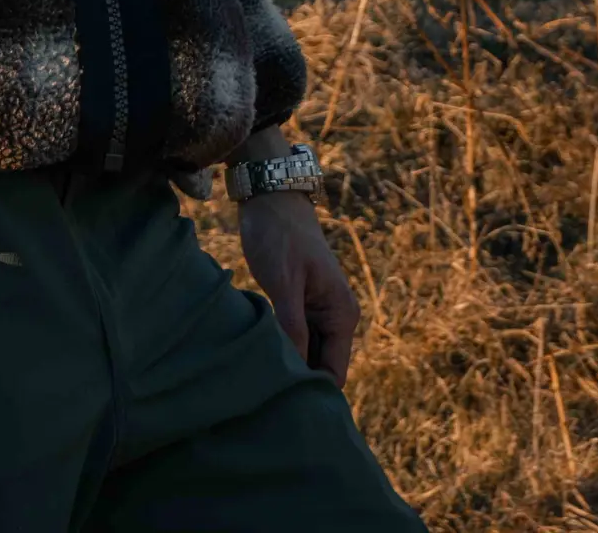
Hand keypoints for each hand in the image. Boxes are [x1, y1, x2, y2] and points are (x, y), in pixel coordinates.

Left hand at [236, 194, 360, 386]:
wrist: (270, 194)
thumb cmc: (279, 234)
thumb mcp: (284, 282)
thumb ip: (294, 327)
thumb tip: (298, 375)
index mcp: (342, 315)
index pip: (333, 374)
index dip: (310, 391)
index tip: (279, 403)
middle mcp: (335, 318)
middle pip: (318, 368)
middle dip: (295, 380)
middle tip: (260, 394)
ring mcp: (317, 312)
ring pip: (304, 354)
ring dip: (284, 363)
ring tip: (255, 377)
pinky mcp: (299, 305)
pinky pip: (293, 338)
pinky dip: (278, 346)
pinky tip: (255, 354)